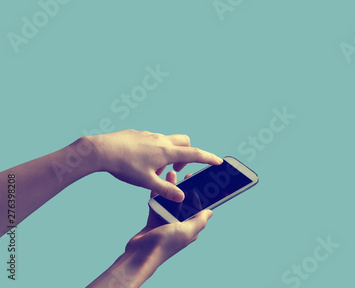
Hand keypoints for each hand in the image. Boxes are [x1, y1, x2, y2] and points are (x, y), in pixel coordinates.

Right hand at [86, 171, 212, 287]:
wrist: (140, 255)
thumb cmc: (164, 244)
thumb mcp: (187, 231)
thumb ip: (199, 221)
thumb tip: (211, 212)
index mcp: (190, 228)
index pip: (198, 208)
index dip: (199, 195)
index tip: (200, 181)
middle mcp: (180, 225)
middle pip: (184, 203)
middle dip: (185, 188)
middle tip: (185, 174)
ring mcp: (166, 223)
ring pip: (170, 202)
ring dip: (170, 189)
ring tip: (170, 175)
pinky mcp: (154, 222)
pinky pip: (157, 205)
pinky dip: (157, 196)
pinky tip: (157, 184)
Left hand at [88, 129, 222, 201]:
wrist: (102, 150)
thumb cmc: (125, 166)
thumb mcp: (147, 182)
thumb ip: (166, 190)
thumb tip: (182, 197)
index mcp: (166, 152)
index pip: (194, 153)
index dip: (208, 158)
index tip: (218, 161)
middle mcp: (161, 140)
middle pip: (185, 142)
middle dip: (188, 153)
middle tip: (178, 168)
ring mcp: (150, 135)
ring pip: (168, 141)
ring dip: (169, 154)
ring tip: (155, 169)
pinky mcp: (139, 133)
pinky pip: (154, 140)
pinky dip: (155, 150)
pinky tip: (141, 161)